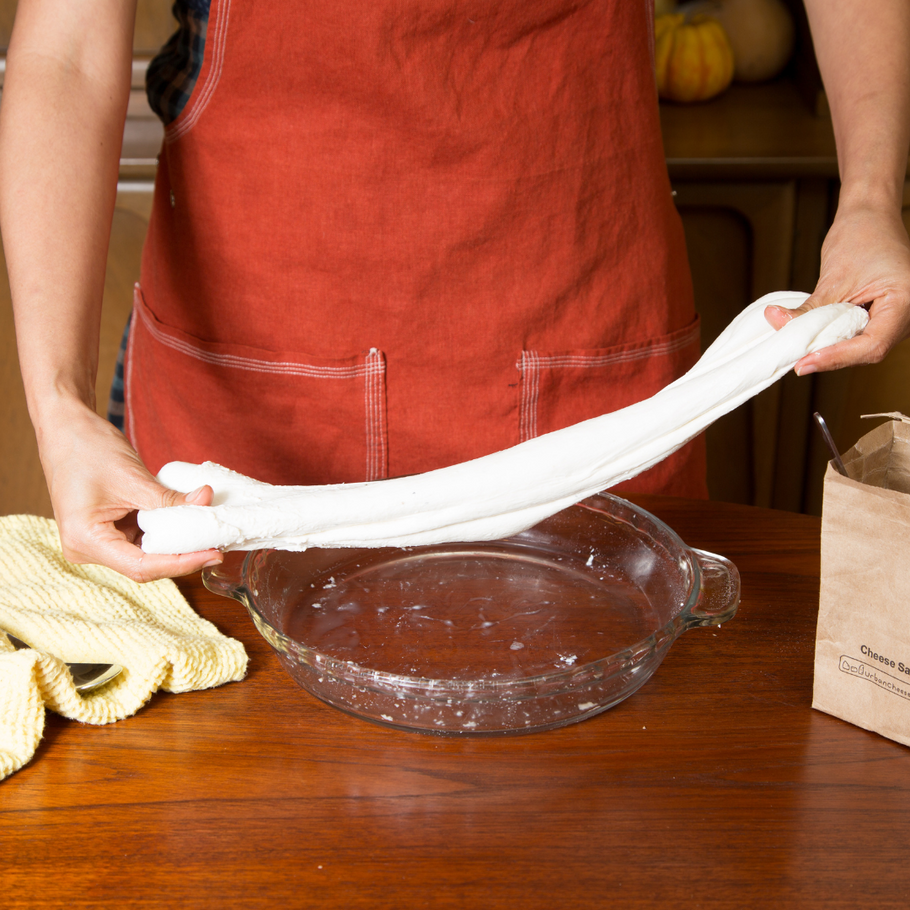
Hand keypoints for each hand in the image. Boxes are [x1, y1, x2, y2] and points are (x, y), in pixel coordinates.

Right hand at [38, 400, 221, 581]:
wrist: (65, 427)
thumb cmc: (86, 448)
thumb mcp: (133, 478)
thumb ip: (170, 498)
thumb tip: (207, 501)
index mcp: (86, 541)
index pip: (142, 567)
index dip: (181, 563)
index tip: (212, 555)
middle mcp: (87, 548)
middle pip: (145, 565)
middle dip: (182, 556)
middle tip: (217, 547)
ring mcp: (97, 540)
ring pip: (145, 554)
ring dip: (176, 545)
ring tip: (208, 537)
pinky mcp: (107, 529)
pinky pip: (141, 538)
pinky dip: (165, 532)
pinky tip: (188, 525)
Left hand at [764, 201, 909, 374]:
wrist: (871, 216)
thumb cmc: (862, 236)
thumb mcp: (832, 278)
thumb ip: (808, 308)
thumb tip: (776, 322)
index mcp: (906, 302)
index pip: (871, 345)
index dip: (836, 357)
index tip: (804, 363)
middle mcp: (908, 314)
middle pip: (868, 350)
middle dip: (832, 356)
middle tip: (797, 361)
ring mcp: (898, 318)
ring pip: (863, 346)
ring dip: (833, 350)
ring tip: (802, 351)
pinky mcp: (885, 316)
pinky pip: (861, 335)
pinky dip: (837, 339)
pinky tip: (815, 340)